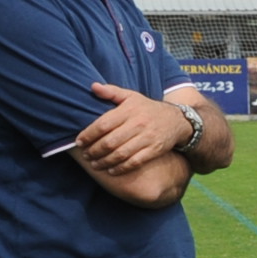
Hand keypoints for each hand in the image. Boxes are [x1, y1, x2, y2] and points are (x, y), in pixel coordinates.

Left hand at [77, 83, 193, 173]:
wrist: (177, 120)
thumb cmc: (148, 108)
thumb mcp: (132, 96)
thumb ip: (112, 92)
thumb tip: (92, 86)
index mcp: (129, 110)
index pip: (103, 124)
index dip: (89, 135)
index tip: (79, 142)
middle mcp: (138, 124)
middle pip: (110, 141)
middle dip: (94, 151)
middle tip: (86, 156)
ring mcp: (147, 138)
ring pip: (121, 154)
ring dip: (105, 162)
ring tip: (95, 165)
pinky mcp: (155, 150)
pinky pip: (135, 162)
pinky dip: (121, 168)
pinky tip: (111, 171)